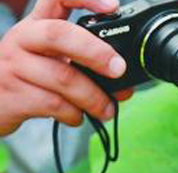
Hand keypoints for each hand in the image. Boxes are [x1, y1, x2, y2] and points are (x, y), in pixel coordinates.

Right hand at [0, 0, 132, 136]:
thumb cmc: (29, 80)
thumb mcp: (54, 64)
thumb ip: (88, 71)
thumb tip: (125, 88)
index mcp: (36, 26)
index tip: (113, 6)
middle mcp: (22, 40)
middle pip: (59, 35)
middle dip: (96, 52)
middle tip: (118, 69)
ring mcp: (14, 67)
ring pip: (62, 78)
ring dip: (93, 97)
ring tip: (106, 109)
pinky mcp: (12, 96)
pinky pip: (53, 104)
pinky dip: (74, 114)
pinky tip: (77, 116)